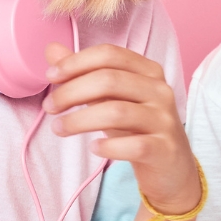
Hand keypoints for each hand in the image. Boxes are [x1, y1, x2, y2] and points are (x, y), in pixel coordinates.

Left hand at [43, 43, 200, 214]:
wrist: (171, 169)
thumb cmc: (137, 129)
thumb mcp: (110, 99)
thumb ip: (84, 74)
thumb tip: (52, 50)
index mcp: (148, 71)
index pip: (109, 54)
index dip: (76, 62)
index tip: (51, 76)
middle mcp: (160, 91)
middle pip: (109, 80)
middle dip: (71, 92)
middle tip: (50, 107)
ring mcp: (164, 121)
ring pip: (117, 112)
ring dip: (80, 120)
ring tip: (59, 128)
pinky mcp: (165, 150)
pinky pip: (134, 145)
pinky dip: (109, 146)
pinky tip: (93, 148)